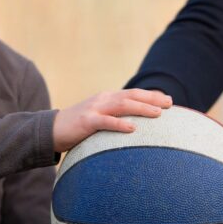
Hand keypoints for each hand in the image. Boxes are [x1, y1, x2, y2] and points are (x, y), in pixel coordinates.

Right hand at [53, 89, 171, 151]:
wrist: (52, 129)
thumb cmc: (79, 127)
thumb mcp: (100, 119)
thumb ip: (115, 118)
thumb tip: (136, 128)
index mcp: (108, 98)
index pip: (133, 94)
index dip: (151, 96)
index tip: (169, 100)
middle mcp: (103, 100)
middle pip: (131, 96)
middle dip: (152, 99)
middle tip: (170, 104)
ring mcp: (95, 109)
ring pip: (122, 106)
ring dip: (141, 108)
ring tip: (158, 114)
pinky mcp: (86, 122)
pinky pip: (105, 122)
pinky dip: (120, 125)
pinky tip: (132, 129)